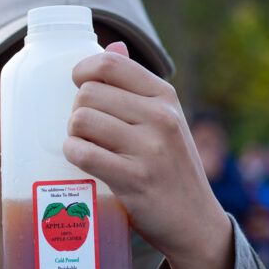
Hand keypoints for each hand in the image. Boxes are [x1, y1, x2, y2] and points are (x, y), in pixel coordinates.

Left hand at [64, 42, 233, 268]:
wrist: (195, 222)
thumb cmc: (171, 168)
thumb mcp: (166, 120)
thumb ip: (137, 85)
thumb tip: (112, 46)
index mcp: (165, 97)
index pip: (110, 64)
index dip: (82, 71)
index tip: (77, 85)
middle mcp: (161, 117)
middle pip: (88, 93)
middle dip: (77, 110)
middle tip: (86, 130)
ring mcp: (150, 148)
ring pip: (81, 120)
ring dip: (73, 134)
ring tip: (86, 146)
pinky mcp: (135, 179)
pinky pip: (83, 153)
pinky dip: (73, 154)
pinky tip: (81, 160)